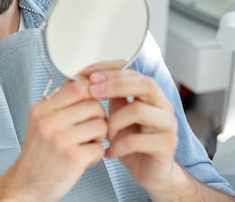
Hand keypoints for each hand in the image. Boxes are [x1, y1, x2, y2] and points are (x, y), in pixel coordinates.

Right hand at [7, 79, 107, 200]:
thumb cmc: (38, 154)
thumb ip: (60, 104)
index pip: (76, 86)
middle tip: (90, 129)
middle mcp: (49, 121)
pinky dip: (96, 155)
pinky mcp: (73, 157)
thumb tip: (82, 81)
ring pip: (100, 125)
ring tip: (85, 144)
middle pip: (93, 105)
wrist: (27, 184)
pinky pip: (99, 148)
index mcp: (42, 109)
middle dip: (98, 118)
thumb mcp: (41, 122)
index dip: (93, 91)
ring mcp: (60, 139)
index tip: (96, 98)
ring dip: (99, 137)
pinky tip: (84, 158)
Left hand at [84, 66, 177, 192]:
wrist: (148, 171)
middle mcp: (162, 104)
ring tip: (103, 134)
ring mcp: (167, 124)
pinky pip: (138, 140)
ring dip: (114, 121)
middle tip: (91, 92)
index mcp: (148, 93)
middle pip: (143, 84)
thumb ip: (101, 96)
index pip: (132, 70)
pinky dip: (118, 146)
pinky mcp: (167, 145)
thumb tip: (73, 78)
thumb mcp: (112, 113)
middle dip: (114, 85)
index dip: (109, 69)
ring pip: (139, 111)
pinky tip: (108, 152)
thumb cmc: (129, 139)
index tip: (86, 74)